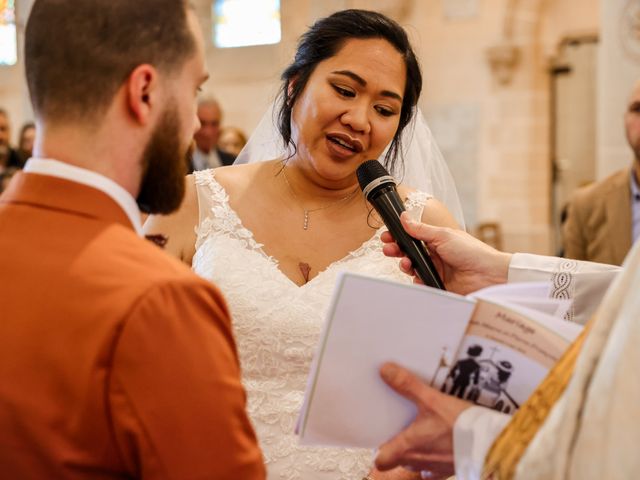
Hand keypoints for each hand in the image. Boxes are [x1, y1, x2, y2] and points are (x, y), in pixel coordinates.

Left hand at [375, 363, 472, 478]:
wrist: (493, 444)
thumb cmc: (460, 426)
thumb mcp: (432, 400)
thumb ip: (407, 385)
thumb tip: (385, 370)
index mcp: (409, 448)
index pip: (382, 461)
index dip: (379, 452)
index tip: (381, 438)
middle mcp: (420, 462)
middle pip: (400, 461)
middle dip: (400, 448)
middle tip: (402, 429)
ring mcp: (438, 469)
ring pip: (420, 464)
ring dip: (419, 453)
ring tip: (423, 434)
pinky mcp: (455, 469)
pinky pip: (440, 468)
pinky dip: (438, 458)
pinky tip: (444, 444)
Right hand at [381, 213, 511, 294]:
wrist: (488, 274)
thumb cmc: (471, 251)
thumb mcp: (443, 235)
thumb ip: (421, 229)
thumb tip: (404, 217)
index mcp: (435, 241)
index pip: (411, 237)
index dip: (398, 237)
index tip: (386, 236)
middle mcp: (434, 255)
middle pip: (408, 253)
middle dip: (396, 251)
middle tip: (389, 250)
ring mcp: (435, 271)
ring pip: (412, 269)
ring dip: (405, 265)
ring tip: (406, 264)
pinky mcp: (438, 286)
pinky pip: (421, 284)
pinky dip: (417, 282)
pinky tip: (419, 278)